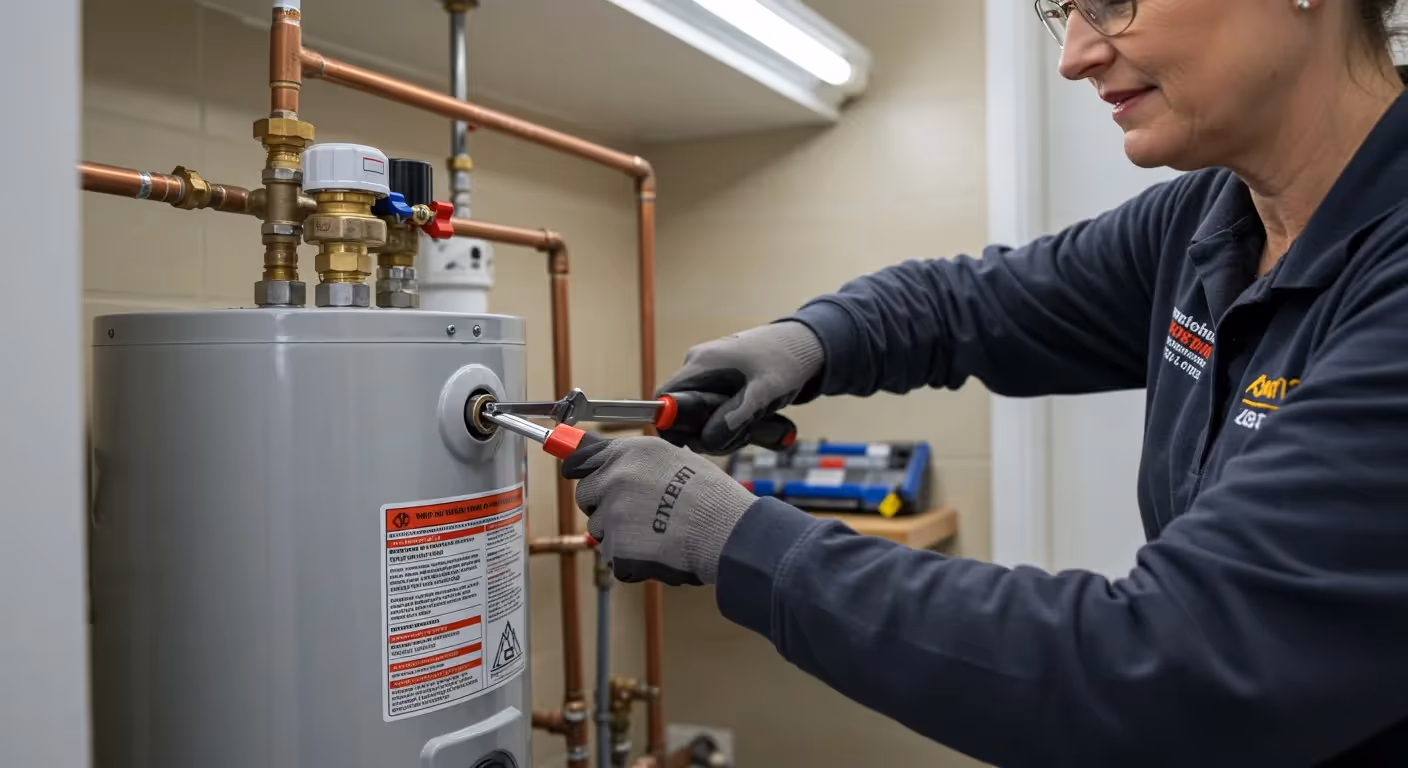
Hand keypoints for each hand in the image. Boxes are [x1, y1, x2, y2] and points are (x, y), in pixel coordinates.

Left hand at [563, 437, 757, 584]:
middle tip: (634, 515)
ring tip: (658, 533)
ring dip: (619, 535)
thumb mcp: (675, 459)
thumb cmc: (710, 497)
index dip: (583, 472)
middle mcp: (614, 479)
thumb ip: (638, 461)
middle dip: (602, 507)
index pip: (581, 459)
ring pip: (599, 530)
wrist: (724, 531)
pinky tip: (658, 551)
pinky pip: (613, 557)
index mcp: (628, 453)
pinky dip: (631, 560)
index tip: (576, 474)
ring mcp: (611, 514)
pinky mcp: (615, 547)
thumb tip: (613, 464)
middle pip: (586, 496)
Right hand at [657, 321, 823, 453]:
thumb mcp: (762, 394)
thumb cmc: (786, 362)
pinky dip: (731, 419)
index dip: (671, 425)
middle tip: (738, 437)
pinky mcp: (722, 378)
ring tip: (753, 426)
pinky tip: (754, 419)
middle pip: (684, 411)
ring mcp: (710, 371)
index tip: (695, 442)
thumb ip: (734, 417)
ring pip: (701, 412)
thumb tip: (705, 442)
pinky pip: (715, 407)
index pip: (665, 398)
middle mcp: (698, 365)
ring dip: (722, 428)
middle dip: (706, 431)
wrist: (806, 345)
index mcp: (701, 363)